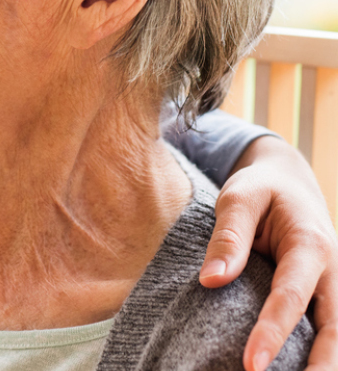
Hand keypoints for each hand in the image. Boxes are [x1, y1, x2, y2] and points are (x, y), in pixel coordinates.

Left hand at [199, 135, 337, 370]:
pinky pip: (324, 332)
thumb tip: (210, 281)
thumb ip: (227, 237)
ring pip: (336, 337)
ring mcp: (332, 288)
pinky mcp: (324, 298)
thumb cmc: (260, 189)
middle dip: (317, 368)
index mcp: (310, 246)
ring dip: (322, 367)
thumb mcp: (239, 197)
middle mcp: (330, 273)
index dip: (272, 332)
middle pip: (333, 331)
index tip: (252, 364)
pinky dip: (315, 356)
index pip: (291, 298)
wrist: (289, 182)